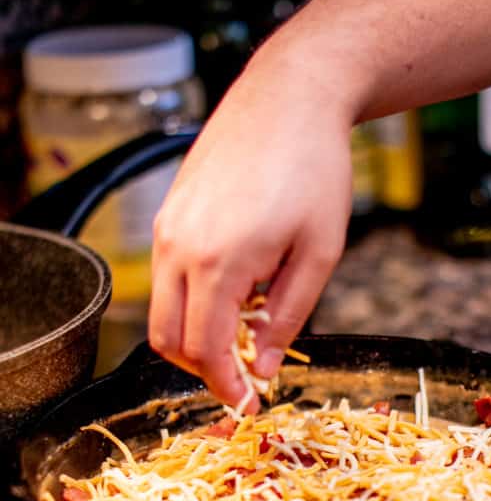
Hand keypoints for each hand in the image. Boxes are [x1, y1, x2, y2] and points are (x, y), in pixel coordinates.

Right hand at [149, 48, 353, 405]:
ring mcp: (167, 228)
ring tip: (246, 329)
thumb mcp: (318, 254)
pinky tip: (236, 289)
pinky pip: (167, 278)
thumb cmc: (315, 170)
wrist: (290, 95)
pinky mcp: (168, 213)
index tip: (249, 404)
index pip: (206, 351)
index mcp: (219, 263)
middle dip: (205, 370)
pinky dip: (192, 301)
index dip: (227, 387)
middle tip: (245, 374)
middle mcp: (179, 248)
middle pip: (170, 341)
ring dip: (196, 336)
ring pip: (162, 312)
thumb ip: (287, 317)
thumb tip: (263, 367)